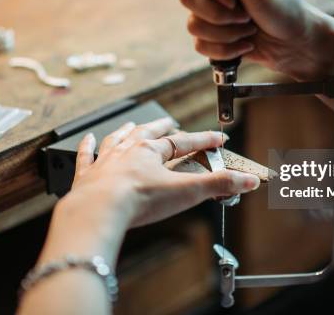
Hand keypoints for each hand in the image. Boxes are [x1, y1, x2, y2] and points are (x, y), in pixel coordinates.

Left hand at [40, 118, 258, 264]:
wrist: (98, 210)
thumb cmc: (138, 199)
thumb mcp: (186, 192)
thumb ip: (218, 185)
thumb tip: (247, 180)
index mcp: (151, 150)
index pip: (184, 141)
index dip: (203, 140)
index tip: (217, 139)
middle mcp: (127, 150)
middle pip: (148, 133)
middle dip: (163, 128)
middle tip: (171, 124)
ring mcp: (105, 161)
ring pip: (118, 139)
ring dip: (127, 131)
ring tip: (132, 125)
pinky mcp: (86, 176)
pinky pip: (86, 156)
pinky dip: (86, 148)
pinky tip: (87, 140)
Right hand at [179, 0, 333, 80]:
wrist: (299, 46)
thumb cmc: (284, 10)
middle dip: (219, 15)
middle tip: (246, 16)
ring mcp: (214, 14)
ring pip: (193, 26)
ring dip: (226, 34)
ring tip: (250, 30)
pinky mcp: (216, 38)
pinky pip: (200, 46)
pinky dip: (225, 50)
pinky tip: (246, 45)